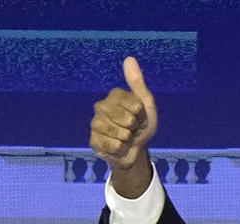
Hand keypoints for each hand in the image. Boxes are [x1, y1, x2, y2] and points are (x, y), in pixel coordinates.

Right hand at [89, 56, 156, 196]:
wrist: (135, 150)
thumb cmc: (141, 126)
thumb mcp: (146, 104)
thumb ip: (137, 83)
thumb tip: (129, 58)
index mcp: (114, 96)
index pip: (135, 104)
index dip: (141, 114)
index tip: (140, 117)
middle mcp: (101, 107)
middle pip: (126, 119)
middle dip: (135, 127)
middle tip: (133, 129)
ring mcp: (95, 124)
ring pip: (118, 133)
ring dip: (127, 139)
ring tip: (126, 138)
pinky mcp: (93, 140)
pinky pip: (111, 145)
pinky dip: (119, 148)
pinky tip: (118, 147)